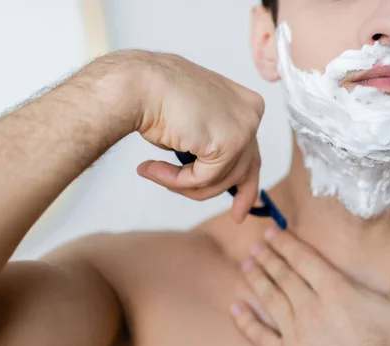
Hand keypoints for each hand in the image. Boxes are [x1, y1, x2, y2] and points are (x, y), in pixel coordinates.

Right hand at [84, 51, 264, 221]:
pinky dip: (176, 181)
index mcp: (245, 103)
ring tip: (154, 172)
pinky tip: (152, 168)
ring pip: (222, 180)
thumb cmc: (154, 98)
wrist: (136, 84)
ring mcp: (245, 127)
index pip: (252, 150)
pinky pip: (204, 179)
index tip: (246, 206)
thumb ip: (210, 145)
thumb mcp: (193, 124)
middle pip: (244, 168)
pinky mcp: (230, 142)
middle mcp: (251, 113)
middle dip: (235, 195)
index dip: (248, 180)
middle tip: (237, 216)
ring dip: (184, 184)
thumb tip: (213, 174)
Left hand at [230, 230, 389, 345]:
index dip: (285, 244)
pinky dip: (246, 322)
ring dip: (256, 280)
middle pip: (282, 276)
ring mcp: (297, 335)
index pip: (302, 259)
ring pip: (269, 300)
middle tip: (256, 245)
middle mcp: (311, 309)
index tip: (273, 233)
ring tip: (246, 265)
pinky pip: (260, 337)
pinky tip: (235, 309)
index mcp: (336, 291)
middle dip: (268, 257)